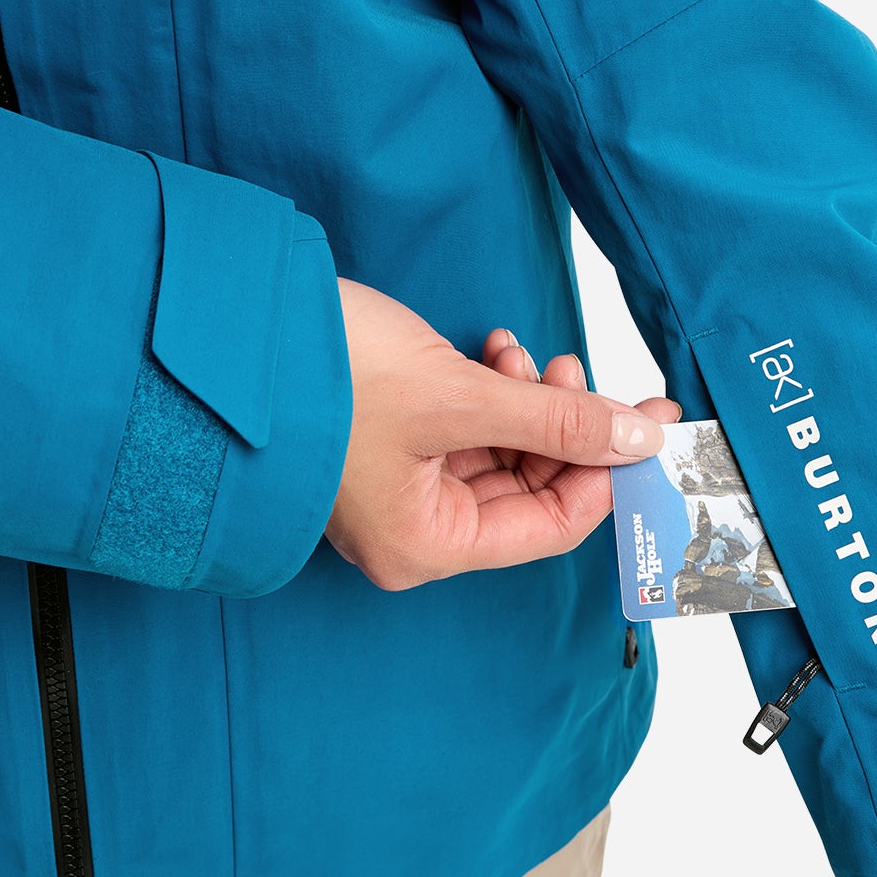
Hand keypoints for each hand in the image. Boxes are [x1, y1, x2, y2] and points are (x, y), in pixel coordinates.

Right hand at [324, 279, 678, 588]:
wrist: (231, 330)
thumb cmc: (322, 377)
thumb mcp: (458, 397)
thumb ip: (556, 421)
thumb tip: (636, 439)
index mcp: (428, 546)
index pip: (552, 526)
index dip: (606, 473)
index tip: (646, 425)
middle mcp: (415, 530)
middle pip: (531, 490)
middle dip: (565, 428)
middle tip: (583, 373)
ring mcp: (401, 488)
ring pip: (503, 454)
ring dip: (530, 403)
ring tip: (527, 355)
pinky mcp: (391, 444)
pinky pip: (468, 430)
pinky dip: (493, 392)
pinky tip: (495, 352)